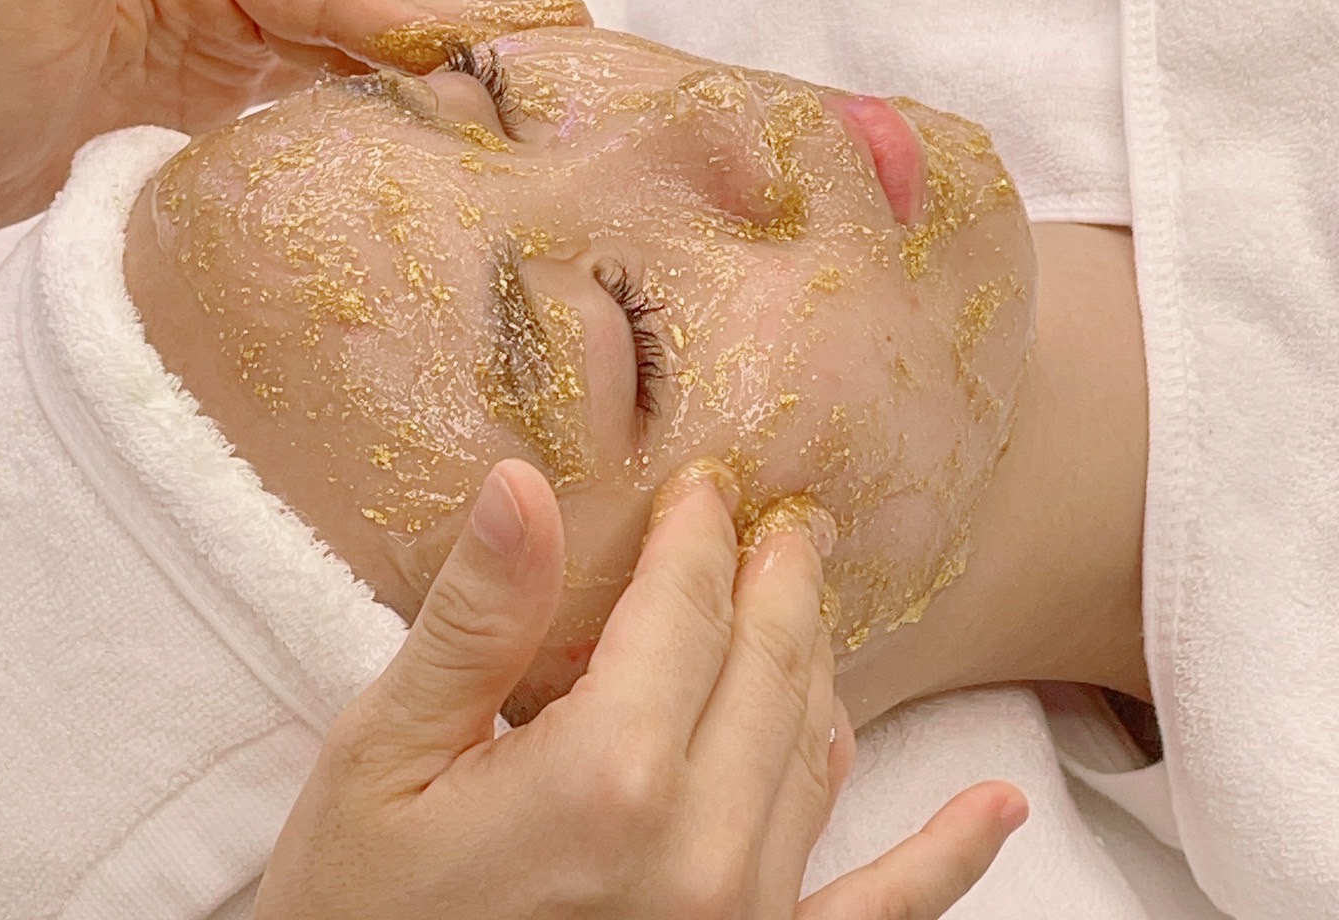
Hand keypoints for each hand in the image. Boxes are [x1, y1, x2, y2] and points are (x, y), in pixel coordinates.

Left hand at [0, 0, 587, 232]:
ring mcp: (220, 61)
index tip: (494, 48)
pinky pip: (302, 129)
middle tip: (551, 73)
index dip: (411, 21)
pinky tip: (413, 170)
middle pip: (352, 32)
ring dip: (415, 101)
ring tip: (509, 130)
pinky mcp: (206, 120)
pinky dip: (360, 143)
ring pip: (339, 81)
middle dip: (445, 52)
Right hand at [255, 459, 1026, 919]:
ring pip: (814, 752)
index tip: (705, 477)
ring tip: (817, 592)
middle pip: (767, 664)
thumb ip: (473, 622)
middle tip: (788, 512)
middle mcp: (698, 850)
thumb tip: (523, 483)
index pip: (687, 606)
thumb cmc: (358, 907)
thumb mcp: (382, 757)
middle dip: (779, 575)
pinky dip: (945, 861)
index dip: (700, 529)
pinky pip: (875, 917)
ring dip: (822, 660)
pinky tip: (996, 809)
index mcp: (607, 776)